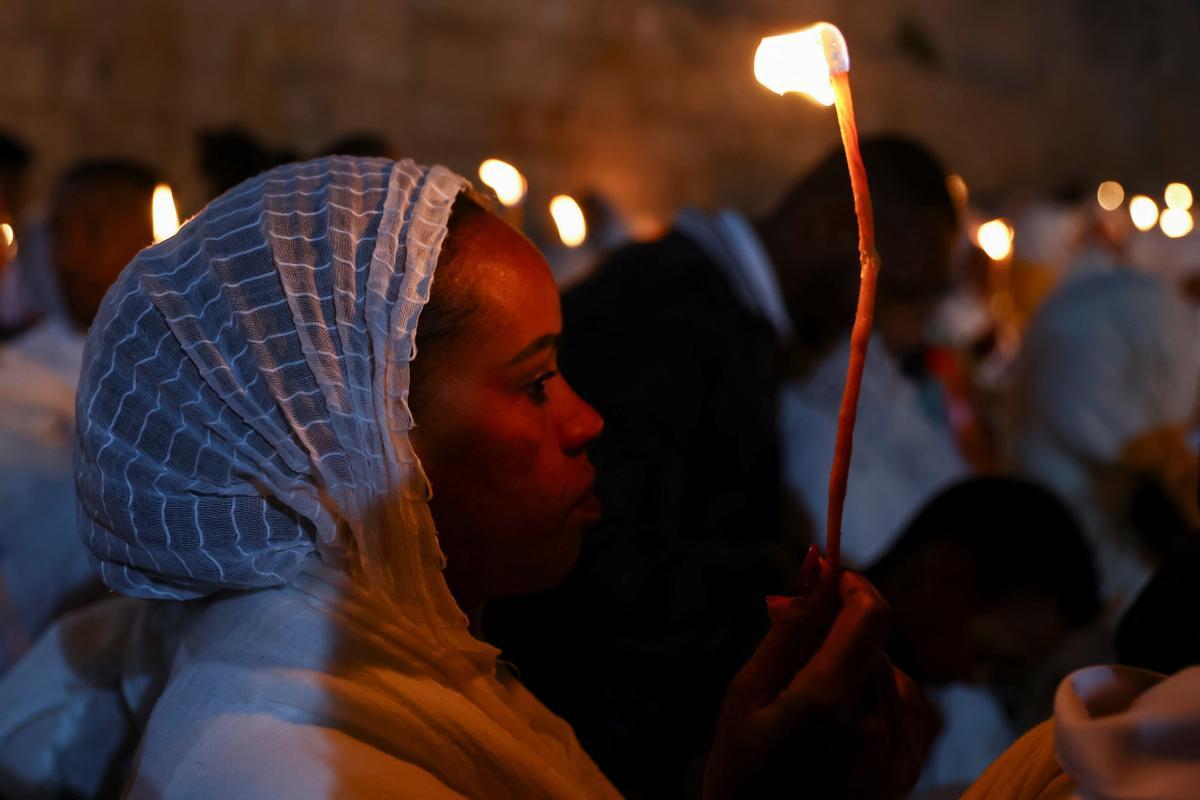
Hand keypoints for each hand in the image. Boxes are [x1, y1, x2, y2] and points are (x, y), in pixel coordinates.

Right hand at [704, 548, 931, 798]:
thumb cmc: (741, 773)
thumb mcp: (747, 693)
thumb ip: (790, 628)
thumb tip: (816, 563)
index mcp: (831, 699)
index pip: (871, 612)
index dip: (851, 585)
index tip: (822, 579)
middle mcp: (877, 722)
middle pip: (874, 640)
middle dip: (838, 630)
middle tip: (791, 649)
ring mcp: (900, 749)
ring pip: (888, 669)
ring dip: (854, 665)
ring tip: (808, 703)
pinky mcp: (910, 766)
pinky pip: (902, 703)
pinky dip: (874, 696)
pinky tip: (836, 724)